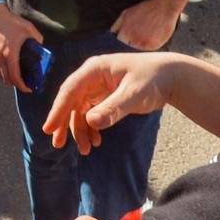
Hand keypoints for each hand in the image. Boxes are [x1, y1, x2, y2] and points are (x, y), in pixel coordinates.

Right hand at [0, 5, 41, 91]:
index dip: (22, 86)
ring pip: (0, 76)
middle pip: (7, 79)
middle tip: (25, 84)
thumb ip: (37, 38)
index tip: (28, 88)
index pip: (15, 76)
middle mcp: (0, 57)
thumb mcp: (28, 28)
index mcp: (10, 53)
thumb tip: (42, 46)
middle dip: (16, 85)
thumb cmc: (11, 21)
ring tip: (17, 79)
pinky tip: (7, 71)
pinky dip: (1, 74)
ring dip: (8, 80)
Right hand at [43, 52, 180, 154]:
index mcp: (94, 69)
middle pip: (71, 101)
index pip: (70, 90)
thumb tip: (90, 122)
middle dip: (64, 123)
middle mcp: (92, 77)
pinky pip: (91, 113)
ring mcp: (97, 87)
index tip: (48, 128)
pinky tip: (96, 141)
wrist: (170, 77)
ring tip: (86, 150)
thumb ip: (113, 108)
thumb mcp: (134, 95)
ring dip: (80, 130)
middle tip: (58, 144)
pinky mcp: (105, 96)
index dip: (57, 109)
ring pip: (80, 110)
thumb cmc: (152, 79)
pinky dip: (91, 128)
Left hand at [109, 0, 177, 51]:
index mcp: (125, 33)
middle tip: (136, 37)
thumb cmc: (143, 8)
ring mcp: (145, 44)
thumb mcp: (126, 13)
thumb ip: (116, 26)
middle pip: (127, 49)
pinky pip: (148, 51)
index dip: (121, 41)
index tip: (124, 39)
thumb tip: (111, 35)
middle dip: (129, 44)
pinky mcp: (155, 46)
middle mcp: (134, 40)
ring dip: (139, 46)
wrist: (163, 6)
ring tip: (144, 35)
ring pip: (138, 51)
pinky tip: (151, 36)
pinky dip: (148, 46)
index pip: (118, 44)